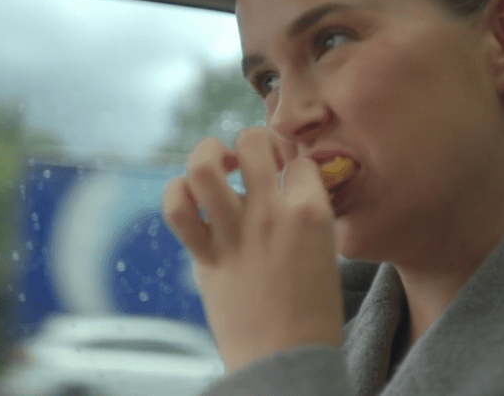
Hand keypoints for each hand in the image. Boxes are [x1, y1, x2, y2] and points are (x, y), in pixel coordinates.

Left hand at [162, 127, 343, 372]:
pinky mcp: (205, 257)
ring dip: (208, 153)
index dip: (294, 162)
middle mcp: (269, 215)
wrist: (286, 361)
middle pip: (253, 141)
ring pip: (204, 165)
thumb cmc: (313, 316)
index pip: (300, 159)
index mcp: (311, 215)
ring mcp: (233, 234)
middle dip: (253, 141)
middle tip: (254, 161)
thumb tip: (288, 191)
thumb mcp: (327, 255)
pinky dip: (177, 195)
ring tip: (219, 162)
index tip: (289, 173)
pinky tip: (193, 197)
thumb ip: (307, 217)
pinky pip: (177, 209)